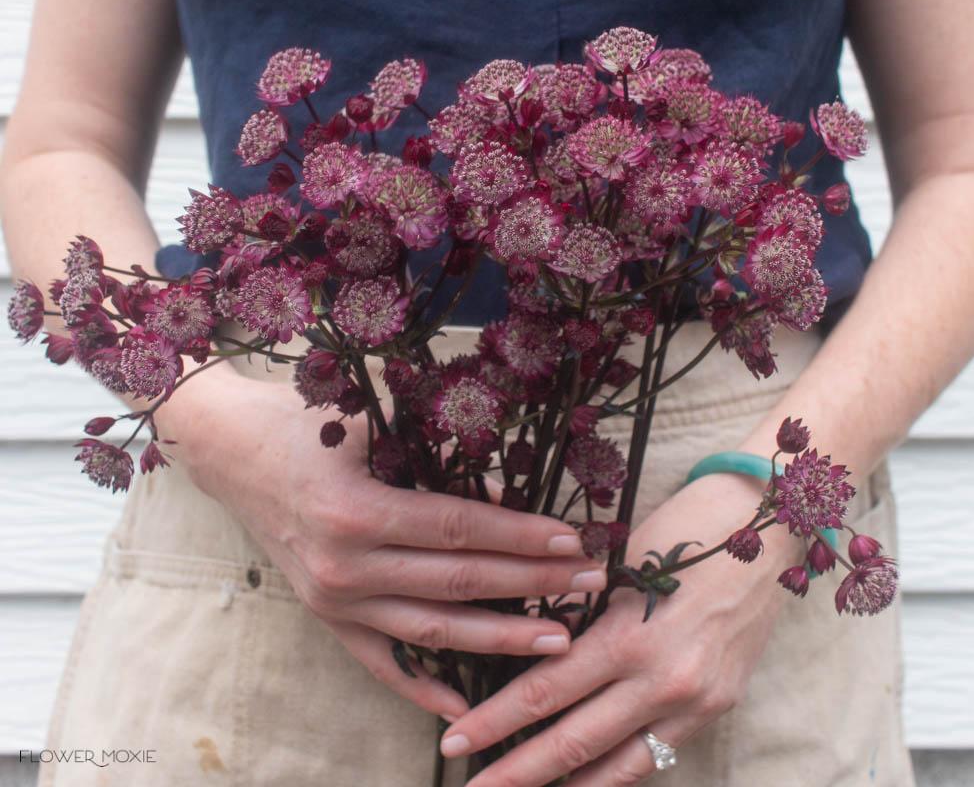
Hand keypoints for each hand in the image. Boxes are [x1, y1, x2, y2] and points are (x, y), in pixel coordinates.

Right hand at [160, 369, 605, 722]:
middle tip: (589, 586)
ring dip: (499, 638)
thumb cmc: (304, 423)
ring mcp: (332, 602)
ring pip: (432, 631)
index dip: (521, 537)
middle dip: (531, 585)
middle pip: (458, 583)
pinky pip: (380, 662)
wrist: (230, 451)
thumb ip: (434, 453)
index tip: (573, 542)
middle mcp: (344, 567)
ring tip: (558, 639)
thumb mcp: (371, 422)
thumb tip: (502, 491)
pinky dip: (422, 686)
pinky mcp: (325, 618)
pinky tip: (465, 705)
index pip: (460, 530)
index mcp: (356, 511)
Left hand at [438, 471, 801, 784]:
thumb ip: (581, 610)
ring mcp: (696, 702)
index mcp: (630, 635)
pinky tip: (585, 785)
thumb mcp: (624, 562)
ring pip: (617, 766)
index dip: (496, 720)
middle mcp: (664, 681)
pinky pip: (657, 756)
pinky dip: (616, 776)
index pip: (547, 690)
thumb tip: (534, 642)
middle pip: (574, 742)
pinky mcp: (718, 708)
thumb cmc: (688, 525)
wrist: (771, 523)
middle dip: (515, 770)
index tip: (454, 740)